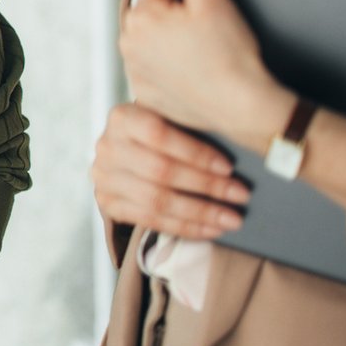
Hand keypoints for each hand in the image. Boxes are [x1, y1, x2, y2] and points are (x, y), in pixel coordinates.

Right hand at [91, 102, 248, 239]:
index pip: (158, 134)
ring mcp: (104, 178)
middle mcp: (108, 147)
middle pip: (160, 170)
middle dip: (206, 186)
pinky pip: (151, 221)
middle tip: (241, 194)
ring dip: (200, 212)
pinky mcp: (108, 203)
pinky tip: (212, 229)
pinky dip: (185, 228)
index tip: (228, 167)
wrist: (125, 150)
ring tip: (232, 218)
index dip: (194, 152)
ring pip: (157, 200)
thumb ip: (190, 126)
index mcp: (123, 118)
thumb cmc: (160, 133)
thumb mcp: (167, 117)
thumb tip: (238, 145)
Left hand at [120, 0, 291, 146]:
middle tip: (211, 37)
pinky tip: (196, 74)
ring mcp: (133, 72)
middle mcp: (126, 44)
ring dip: (176, 41)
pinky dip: (173, 69)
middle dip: (182, 17)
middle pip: (159, 14)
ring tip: (205, 55)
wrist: (245, 105)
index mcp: (139, 16)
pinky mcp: (145, 95)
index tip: (211, 17)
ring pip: (158, 41)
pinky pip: (158, 70)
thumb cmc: (232, 50)